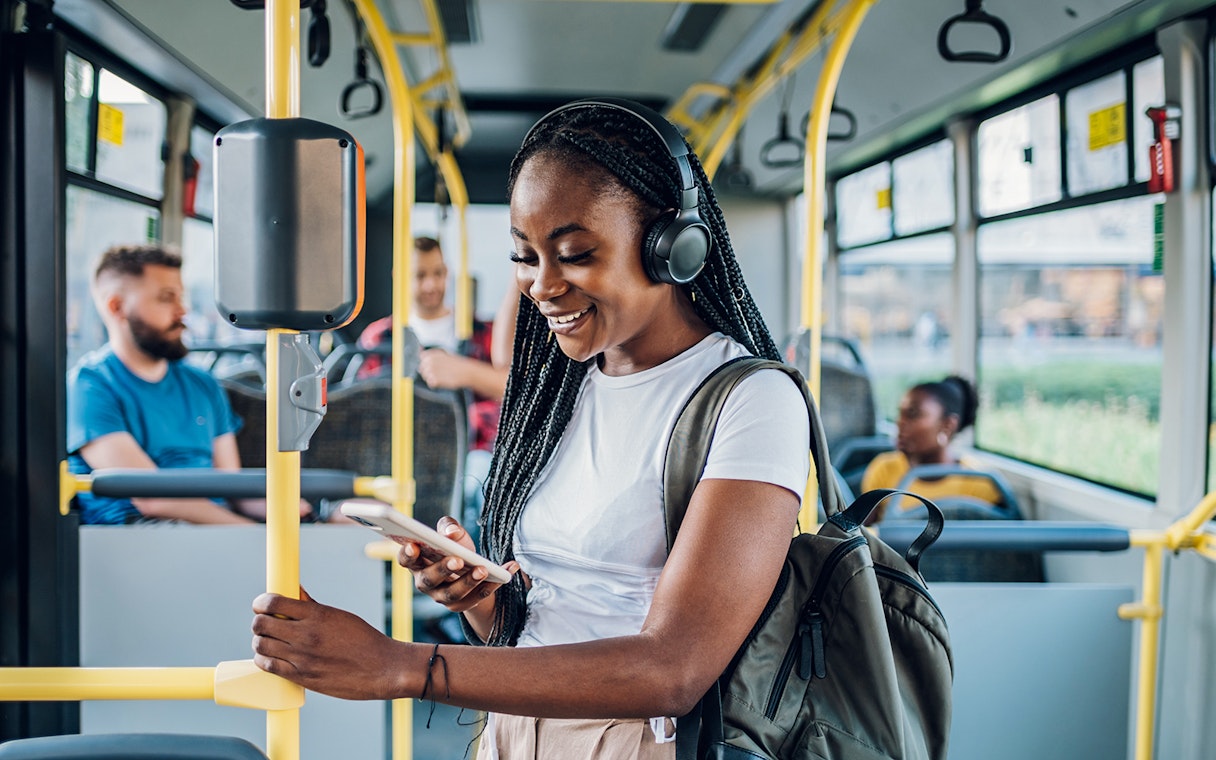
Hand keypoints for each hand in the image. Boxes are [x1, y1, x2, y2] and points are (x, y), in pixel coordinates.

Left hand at [251, 587, 411, 699]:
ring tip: (270, 640)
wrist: (382, 669)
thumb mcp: (339, 616)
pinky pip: (268, 666)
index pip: (272, 602)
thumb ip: (311, 605)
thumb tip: (294, 590)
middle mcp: (306, 635)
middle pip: (261, 624)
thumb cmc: (364, 640)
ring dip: (260, 640)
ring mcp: (302, 657)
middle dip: (259, 621)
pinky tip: (271, 656)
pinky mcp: (301, 677)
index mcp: (317, 615)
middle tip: (266, 622)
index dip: (261, 602)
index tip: (262, 604)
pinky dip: (263, 659)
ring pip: (260, 645)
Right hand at [394, 516, 517, 613]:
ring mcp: (442, 597)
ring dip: (468, 582)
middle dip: (443, 569)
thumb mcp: (452, 532)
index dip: (407, 554)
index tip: (414, 545)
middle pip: (429, 579)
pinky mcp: (461, 605)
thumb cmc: (455, 547)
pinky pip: (477, 598)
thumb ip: (449, 526)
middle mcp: (425, 583)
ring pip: (452, 594)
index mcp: (417, 562)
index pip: (405, 560)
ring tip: (483, 569)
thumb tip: (452, 532)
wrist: (470, 567)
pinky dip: (492, 585)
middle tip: (458, 560)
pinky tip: (507, 570)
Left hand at [417, 349, 469, 389]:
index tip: (432, 365)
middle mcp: (430, 361)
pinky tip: (443, 381)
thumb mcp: (446, 355)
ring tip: (442, 377)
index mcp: (433, 353)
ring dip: (432, 378)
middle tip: (439, 373)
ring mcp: (431, 371)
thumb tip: (424, 358)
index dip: (426, 362)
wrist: (467, 372)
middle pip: (422, 368)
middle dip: (428, 371)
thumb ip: (435, 356)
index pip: (422, 357)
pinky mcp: (434, 379)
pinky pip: (430, 384)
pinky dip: (436, 384)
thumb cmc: (458, 364)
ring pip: (425, 377)